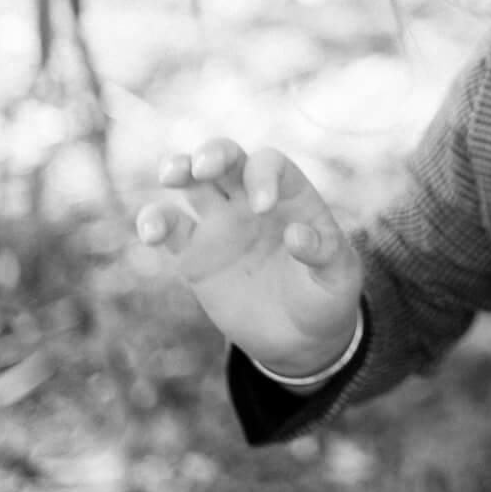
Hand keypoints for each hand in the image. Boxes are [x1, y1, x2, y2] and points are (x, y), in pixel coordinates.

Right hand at [135, 139, 363, 377]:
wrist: (298, 338)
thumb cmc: (326, 297)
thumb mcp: (339, 277)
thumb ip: (324, 253)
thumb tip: (296, 235)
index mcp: (291, 196)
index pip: (271, 164)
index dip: (263, 176)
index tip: (262, 208)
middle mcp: (252, 200)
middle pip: (227, 158)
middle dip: (213, 153)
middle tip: (203, 167)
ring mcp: (221, 223)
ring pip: (192, 181)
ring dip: (177, 168)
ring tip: (171, 175)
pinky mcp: (194, 254)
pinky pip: (170, 227)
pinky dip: (155, 221)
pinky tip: (151, 234)